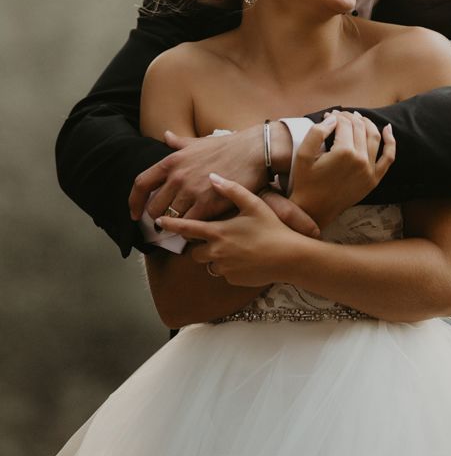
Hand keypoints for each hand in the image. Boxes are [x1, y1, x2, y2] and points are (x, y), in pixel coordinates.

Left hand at [129, 123, 291, 222]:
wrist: (254, 152)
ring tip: (184, 227)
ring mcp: (191, 191)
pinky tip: (197, 230)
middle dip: (159, 217)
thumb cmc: (228, 146)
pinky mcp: (207, 205)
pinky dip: (191, 230)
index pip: (141, 184)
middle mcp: (177, 177)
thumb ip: (179, 142)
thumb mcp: (198, 142)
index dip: (134, 202)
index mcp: (172, 161)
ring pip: (172, 218)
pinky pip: (190, 225)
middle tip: (168, 221)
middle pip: (155, 207)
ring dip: (176, 225)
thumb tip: (166, 135)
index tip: (135, 213)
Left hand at [156, 174, 301, 286]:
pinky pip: (224, 273)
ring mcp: (224, 268)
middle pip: (194, 252)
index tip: (158, 222)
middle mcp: (216, 252)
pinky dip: (230, 267)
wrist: (288, 257)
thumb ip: (231, 189)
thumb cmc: (271, 228)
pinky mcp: (232, 280)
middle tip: (216, 237)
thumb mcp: (254, 204)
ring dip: (215, 257)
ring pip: (209, 264)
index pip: (187, 228)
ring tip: (236, 247)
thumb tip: (213, 176)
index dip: (171, 225)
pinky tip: (246, 258)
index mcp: (218, 232)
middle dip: (200, 246)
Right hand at [291, 111, 395, 227]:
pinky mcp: (374, 179)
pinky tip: (388, 129)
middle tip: (340, 115)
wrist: (314, 210)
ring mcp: (370, 170)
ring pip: (374, 137)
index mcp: (343, 152)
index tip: (328, 115)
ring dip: (367, 123)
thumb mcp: (303, 155)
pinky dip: (391, 142)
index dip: (336, 116)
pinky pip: (388, 157)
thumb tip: (333, 119)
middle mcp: (360, 160)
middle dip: (349, 117)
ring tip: (358, 118)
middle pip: (359, 127)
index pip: (344, 123)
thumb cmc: (305, 182)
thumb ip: (316, 132)